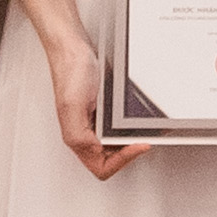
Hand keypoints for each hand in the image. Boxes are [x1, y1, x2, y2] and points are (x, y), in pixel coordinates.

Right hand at [42, 26, 132, 182]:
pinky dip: (131, 126)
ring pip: (116, 145)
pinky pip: (119, 127)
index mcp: (77, 139)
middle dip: (130, 152)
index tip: (139, 145)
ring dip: (132, 140)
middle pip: (112, 160)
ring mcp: (95, 123)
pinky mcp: (103, 110)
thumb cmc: (70, 72)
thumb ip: (80, 135)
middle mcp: (86, 134)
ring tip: (144, 131)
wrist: (73, 49)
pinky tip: (137, 118)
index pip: (102, 167)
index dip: (123, 161)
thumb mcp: (73, 107)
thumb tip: (95, 151)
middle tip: (145, 140)